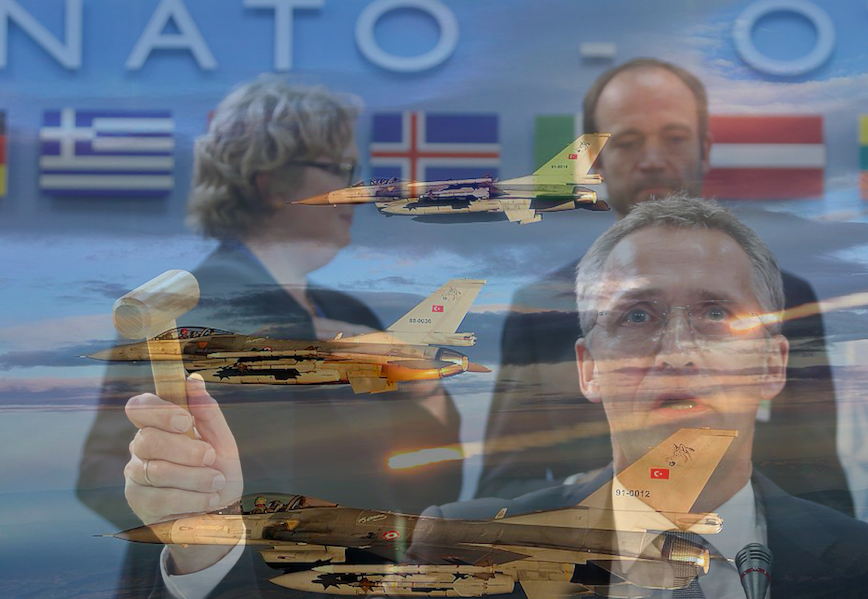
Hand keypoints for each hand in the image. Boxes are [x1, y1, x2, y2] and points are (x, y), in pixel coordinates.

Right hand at [124, 374, 242, 572]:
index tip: (185, 421)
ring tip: (217, 482)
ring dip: (196, 477)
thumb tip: (194, 381)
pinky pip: (162, 497)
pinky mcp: (140, 503)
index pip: (139, 407)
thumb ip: (207, 412)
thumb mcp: (222, 441)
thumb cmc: (218, 472)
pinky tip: (209, 499)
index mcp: (158, 426)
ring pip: (157, 471)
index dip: (158, 411)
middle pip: (148, 439)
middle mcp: (140, 448)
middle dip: (186, 450)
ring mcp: (136, 476)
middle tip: (210, 457)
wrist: (220, 514)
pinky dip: (193, 498)